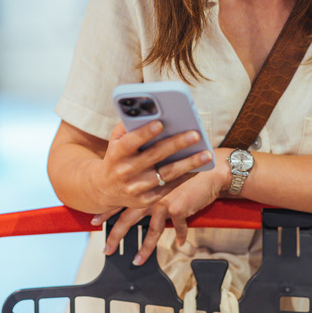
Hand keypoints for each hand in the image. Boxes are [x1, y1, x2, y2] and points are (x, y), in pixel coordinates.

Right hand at [90, 121, 214, 209]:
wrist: (104, 189)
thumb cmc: (117, 157)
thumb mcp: (116, 141)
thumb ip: (129, 127)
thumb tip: (149, 112)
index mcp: (116, 154)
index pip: (130, 142)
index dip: (144, 133)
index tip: (161, 123)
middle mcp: (125, 172)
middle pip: (154, 156)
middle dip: (176, 144)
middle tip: (195, 134)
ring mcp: (136, 188)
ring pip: (166, 174)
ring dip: (189, 164)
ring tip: (207, 154)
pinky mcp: (146, 200)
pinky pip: (170, 187)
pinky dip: (186, 177)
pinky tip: (200, 167)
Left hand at [95, 148, 232, 264]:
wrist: (210, 169)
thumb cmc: (188, 165)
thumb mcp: (166, 169)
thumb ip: (152, 180)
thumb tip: (142, 191)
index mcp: (143, 185)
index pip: (119, 201)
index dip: (106, 212)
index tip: (94, 222)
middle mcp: (149, 194)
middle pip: (128, 220)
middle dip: (115, 237)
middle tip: (107, 250)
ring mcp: (163, 203)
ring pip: (151, 231)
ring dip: (144, 249)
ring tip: (137, 261)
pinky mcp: (179, 209)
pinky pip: (178, 228)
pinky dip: (180, 236)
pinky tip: (180, 243)